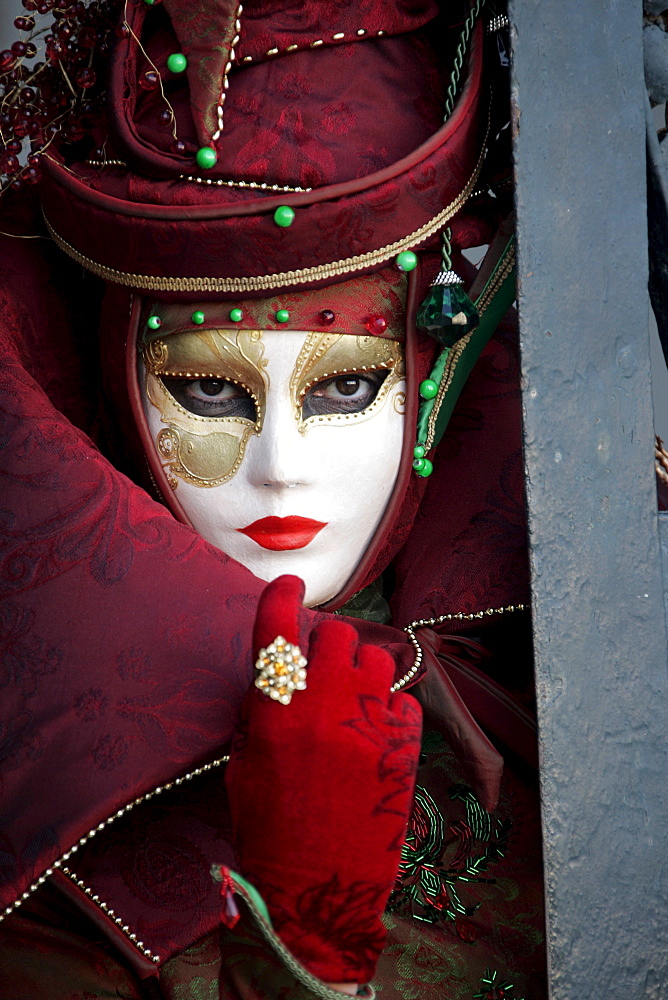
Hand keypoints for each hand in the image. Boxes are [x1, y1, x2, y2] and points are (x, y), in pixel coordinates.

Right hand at [225, 575, 422, 984]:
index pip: (278, 629)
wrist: (315, 894)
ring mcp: (367, 727)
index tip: (289, 586)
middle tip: (325, 670)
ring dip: (363, 673)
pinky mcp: (402, 751)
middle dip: (329, 645)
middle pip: (337, 634)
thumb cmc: (268, 831)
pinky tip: (376, 737)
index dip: (282, 596)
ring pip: (377, 660)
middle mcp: (322, 708)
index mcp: (274, 711)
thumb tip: (277, 675)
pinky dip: (391, 712)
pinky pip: (404, 702)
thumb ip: (259, 712)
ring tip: (353, 704)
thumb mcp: (242, 767)